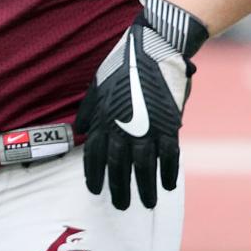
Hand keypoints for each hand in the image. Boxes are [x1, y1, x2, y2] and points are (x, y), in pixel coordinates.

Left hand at [74, 0, 208, 208]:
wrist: (155, 45)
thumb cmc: (124, 61)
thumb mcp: (98, 82)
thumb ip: (90, 108)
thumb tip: (81, 127)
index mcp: (104, 117)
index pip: (95, 155)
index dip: (95, 175)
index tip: (96, 190)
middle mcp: (123, 126)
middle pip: (119, 166)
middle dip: (119, 188)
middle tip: (120, 205)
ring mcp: (147, 127)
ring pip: (144, 166)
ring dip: (144, 187)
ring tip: (145, 203)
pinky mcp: (169, 124)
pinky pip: (169, 155)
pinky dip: (168, 172)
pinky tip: (166, 186)